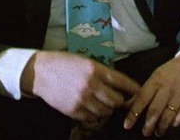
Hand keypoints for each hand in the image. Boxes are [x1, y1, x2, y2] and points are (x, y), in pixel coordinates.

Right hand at [21, 51, 140, 122]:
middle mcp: (91, 85)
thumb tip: (120, 85)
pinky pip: (92, 118)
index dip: (133, 88)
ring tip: (101, 103)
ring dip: (107, 109)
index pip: (122, 82)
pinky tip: (90, 107)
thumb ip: (103, 73)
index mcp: (96, 70)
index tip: (137, 92)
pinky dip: (94, 115)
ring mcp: (82, 99)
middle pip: (117, 101)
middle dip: (119, 101)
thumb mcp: (86, 62)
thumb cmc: (65, 64)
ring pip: (106, 112)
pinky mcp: (73, 110)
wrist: (41, 72)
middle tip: (116, 99)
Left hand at [123, 53, 179, 136]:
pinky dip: (178, 120)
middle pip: (156, 109)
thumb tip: (127, 105)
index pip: (142, 99)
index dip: (134, 113)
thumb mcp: (154, 77)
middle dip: (149, 124)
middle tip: (145, 132)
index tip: (127, 125)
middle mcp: (167, 87)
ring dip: (163, 125)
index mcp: (155, 81)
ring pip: (169, 113)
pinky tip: (173, 124)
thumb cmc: (170, 72)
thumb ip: (143, 92)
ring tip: (159, 132)